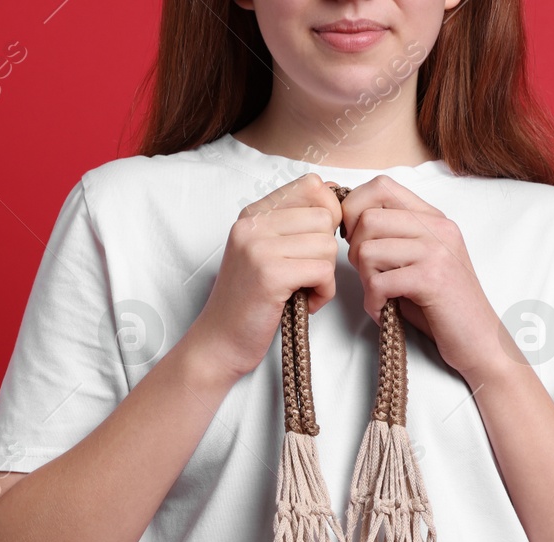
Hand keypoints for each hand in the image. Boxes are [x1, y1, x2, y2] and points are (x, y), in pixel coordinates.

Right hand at [190, 174, 343, 381]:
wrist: (220, 342)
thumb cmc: (250, 301)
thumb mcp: (266, 252)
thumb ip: (293, 224)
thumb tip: (333, 194)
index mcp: (253, 213)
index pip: (311, 185)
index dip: (328, 214)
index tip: (314, 245)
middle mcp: (252, 224)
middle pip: (325, 217)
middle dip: (326, 251)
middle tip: (306, 275)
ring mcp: (258, 247)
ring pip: (327, 244)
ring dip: (325, 275)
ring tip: (303, 291)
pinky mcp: (269, 274)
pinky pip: (323, 271)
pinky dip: (323, 293)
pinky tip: (305, 303)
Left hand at [338, 176, 510, 381]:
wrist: (480, 339)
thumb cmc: (442, 305)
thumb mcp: (419, 260)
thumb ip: (392, 236)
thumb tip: (346, 222)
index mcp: (433, 217)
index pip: (381, 186)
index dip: (354, 209)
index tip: (354, 238)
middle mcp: (437, 227)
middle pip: (367, 219)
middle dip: (355, 251)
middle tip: (370, 276)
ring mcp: (437, 251)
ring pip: (368, 250)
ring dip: (365, 280)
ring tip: (380, 296)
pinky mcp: (432, 280)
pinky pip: (379, 282)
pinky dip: (373, 303)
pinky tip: (385, 311)